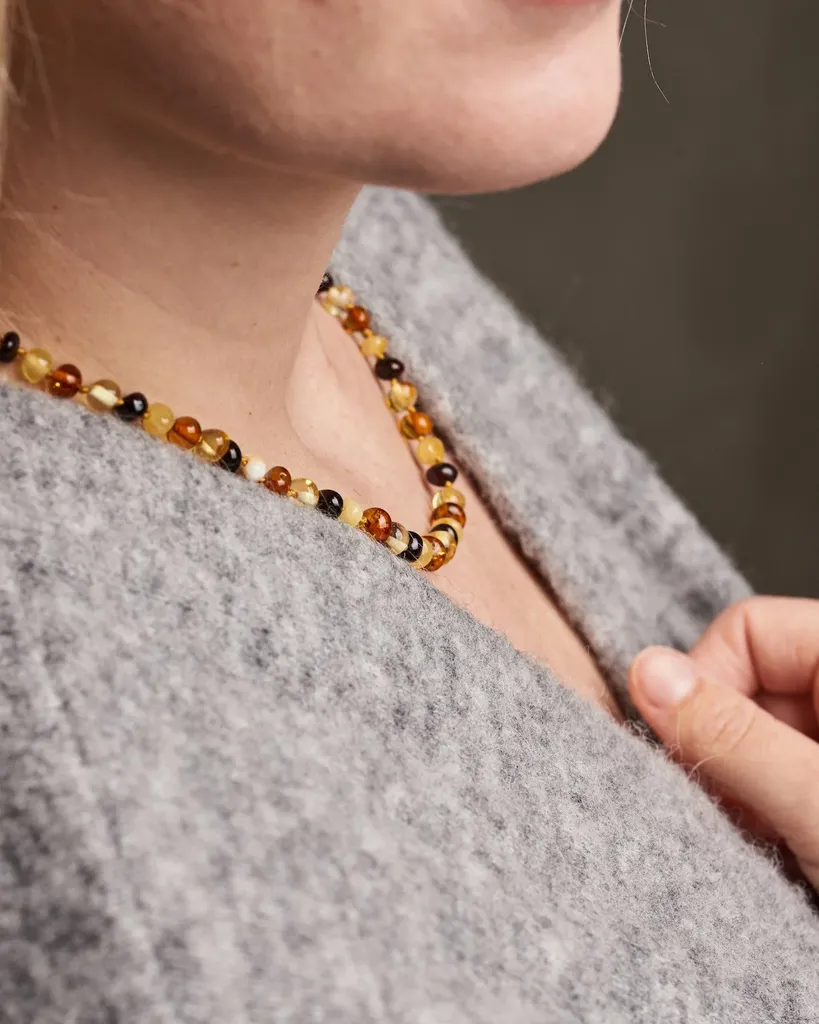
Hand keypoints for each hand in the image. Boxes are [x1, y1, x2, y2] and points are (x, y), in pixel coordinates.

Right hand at [628, 597, 818, 888]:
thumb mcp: (815, 800)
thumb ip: (731, 735)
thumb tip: (647, 672)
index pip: (749, 627)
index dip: (707, 681)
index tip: (693, 748)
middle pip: (748, 680)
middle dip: (720, 744)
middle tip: (728, 809)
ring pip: (756, 731)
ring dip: (740, 784)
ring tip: (762, 840)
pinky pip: (775, 770)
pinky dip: (764, 808)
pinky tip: (776, 851)